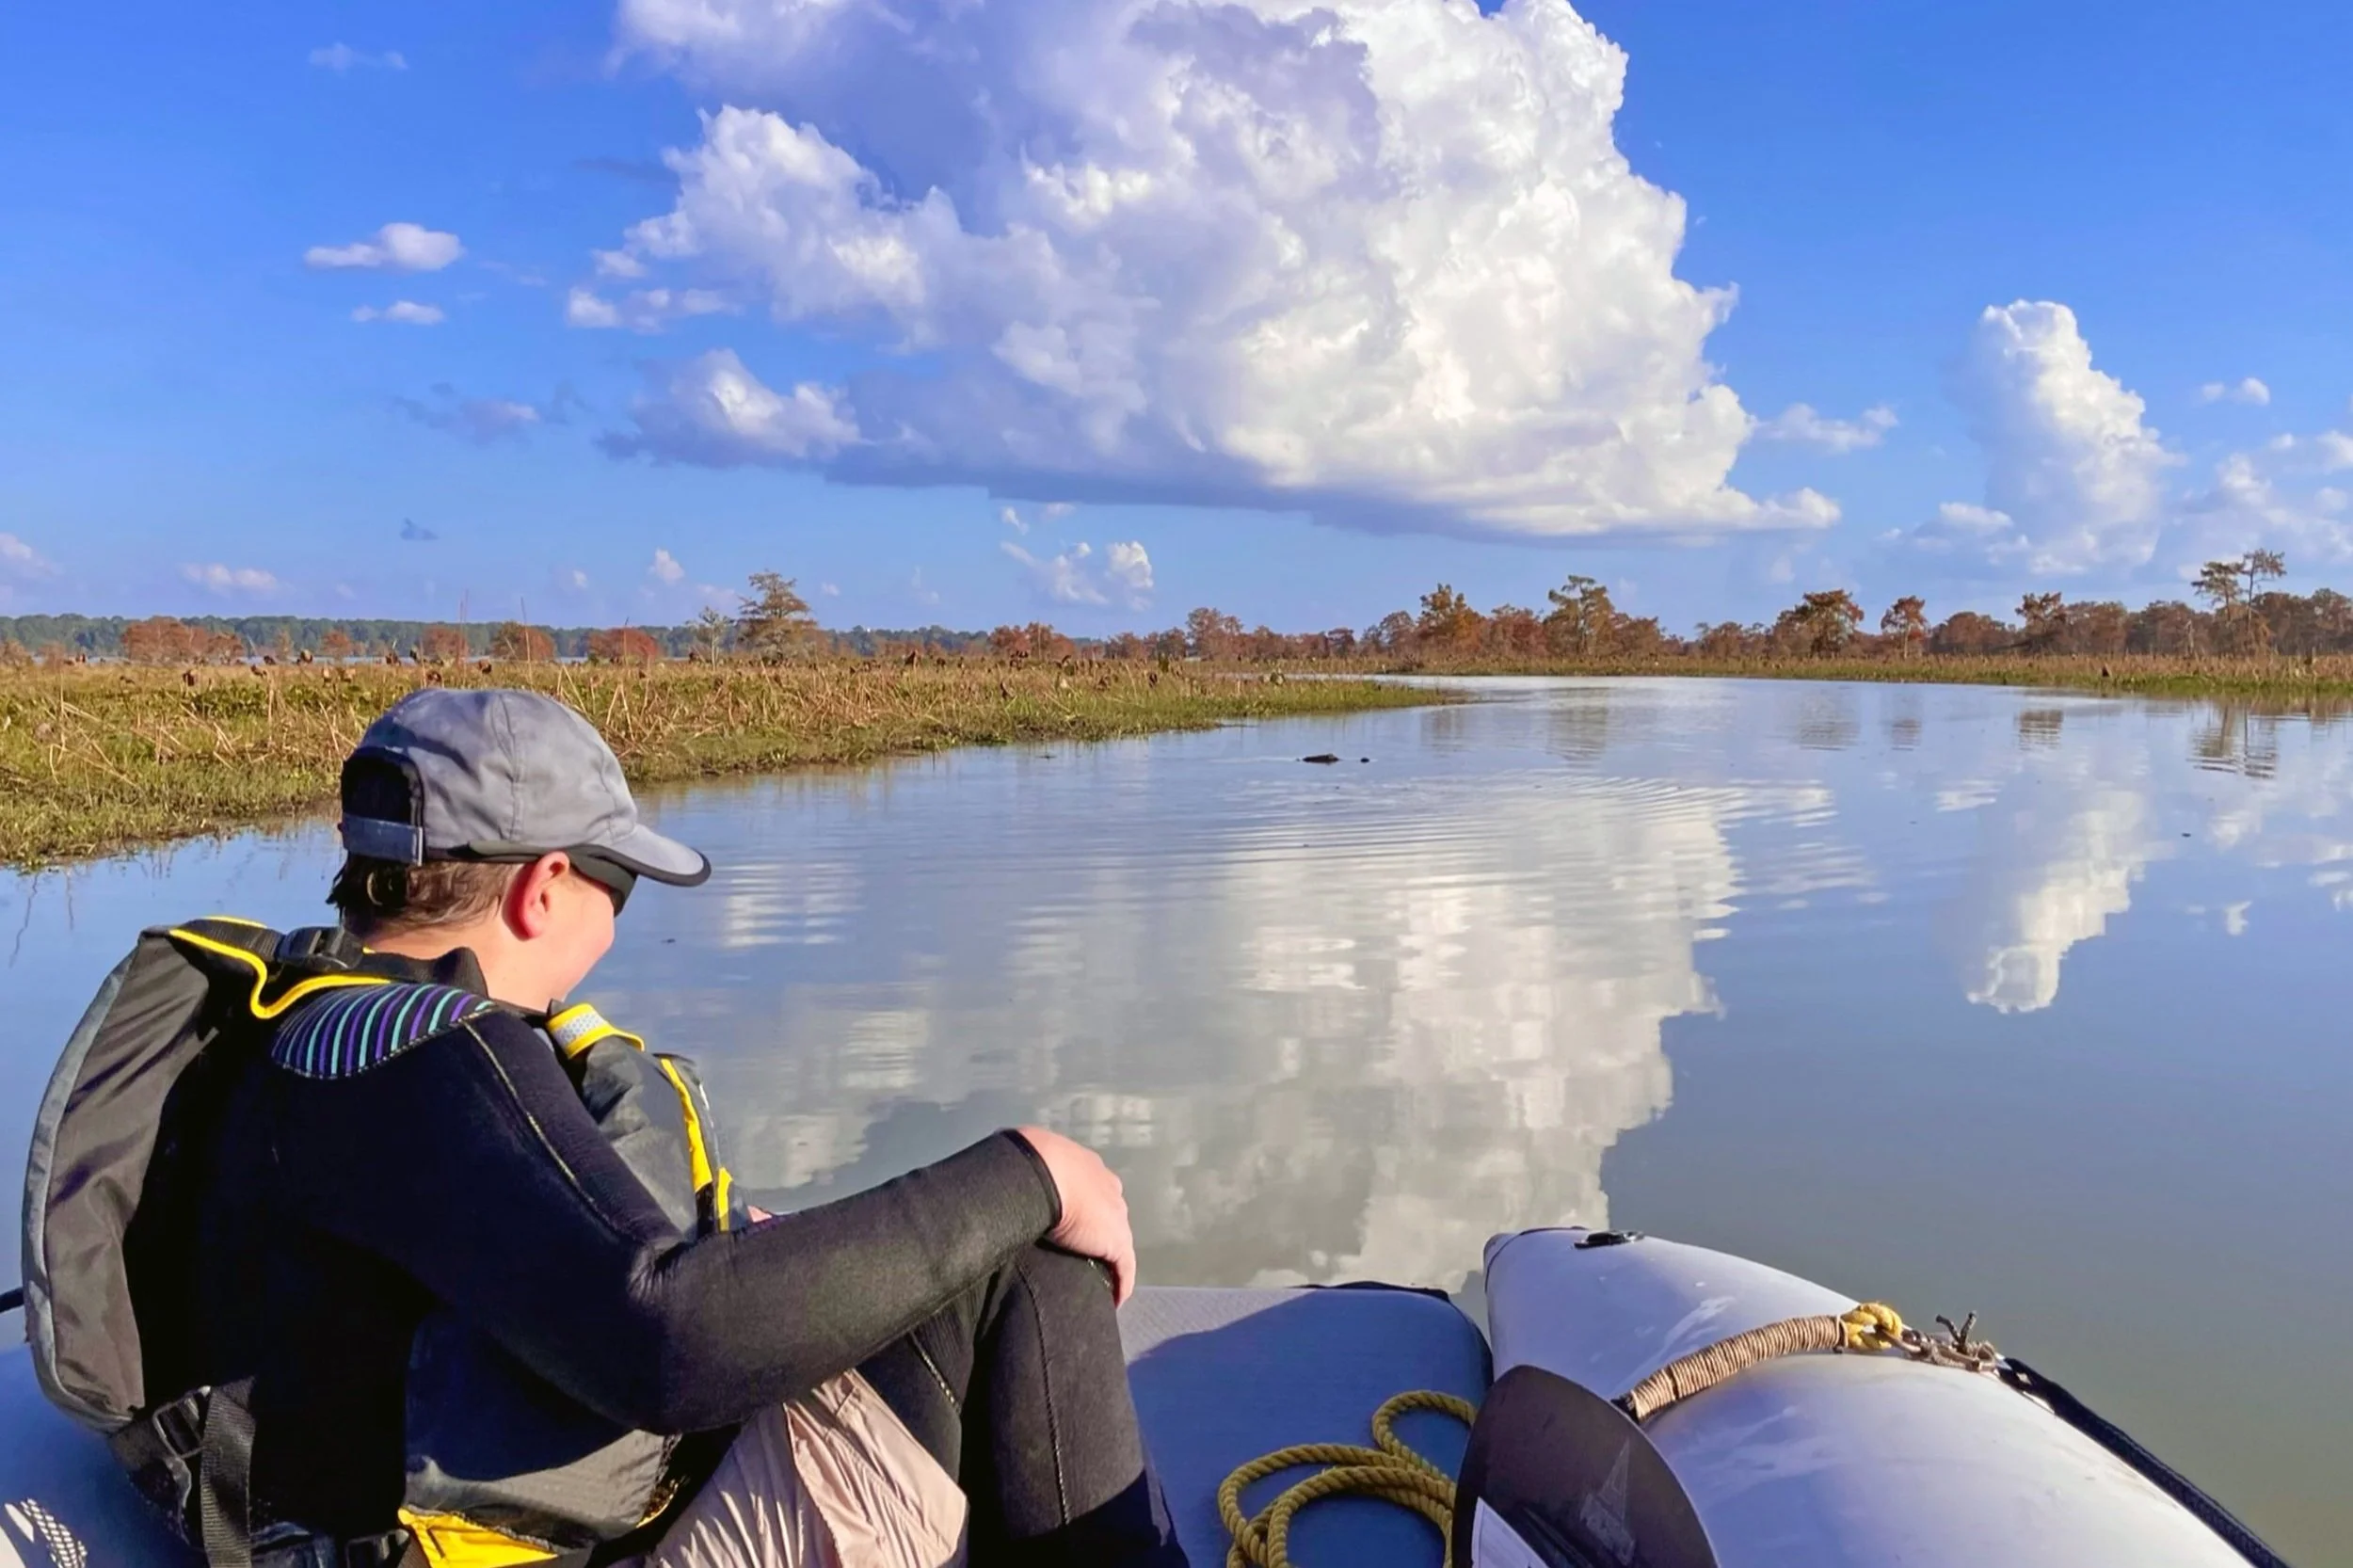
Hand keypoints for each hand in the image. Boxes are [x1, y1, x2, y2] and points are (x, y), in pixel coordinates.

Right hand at [1012, 1126, 1136, 1304]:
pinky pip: (1125, 1268)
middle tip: (1080, 1255)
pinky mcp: (1117, 1242)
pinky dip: (1120, 1284)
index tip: (1073, 1227)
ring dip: (1108, 1259)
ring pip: (1119, 1242)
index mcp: (1088, 1168)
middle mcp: (1108, 1188)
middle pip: (1109, 1216)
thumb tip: (1002, 1176)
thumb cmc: (1031, 1163)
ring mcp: (1116, 1215)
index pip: (1093, 1193)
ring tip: (1094, 1278)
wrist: (1045, 1170)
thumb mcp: (1029, 1164)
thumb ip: (1026, 1174)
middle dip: (1098, 1233)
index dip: (1085, 1211)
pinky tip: (1113, 1299)